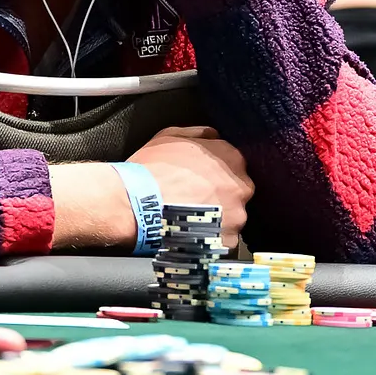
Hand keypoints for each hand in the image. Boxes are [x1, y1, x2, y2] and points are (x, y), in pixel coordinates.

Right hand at [130, 126, 253, 247]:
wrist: (136, 205)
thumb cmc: (151, 170)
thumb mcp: (171, 136)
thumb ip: (199, 134)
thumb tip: (212, 135)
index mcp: (230, 158)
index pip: (235, 163)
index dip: (216, 172)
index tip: (202, 179)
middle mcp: (239, 186)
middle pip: (237, 191)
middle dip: (222, 195)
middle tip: (196, 199)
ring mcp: (236, 216)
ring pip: (233, 217)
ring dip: (217, 218)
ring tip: (191, 219)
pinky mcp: (226, 240)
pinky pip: (224, 240)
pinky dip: (212, 239)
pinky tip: (192, 234)